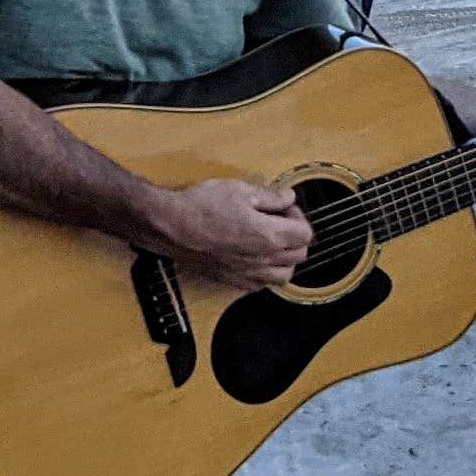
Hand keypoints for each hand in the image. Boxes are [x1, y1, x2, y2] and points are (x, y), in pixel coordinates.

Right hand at [146, 176, 315, 286]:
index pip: (305, 233)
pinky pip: (261, 285)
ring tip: (270, 242)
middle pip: (299, 255)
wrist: (170, 227)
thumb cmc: (200, 207)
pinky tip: (253, 258)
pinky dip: (265, 274)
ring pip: (284, 275)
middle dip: (294, 236)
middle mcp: (262, 259)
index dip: (298, 215)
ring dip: (284, 259)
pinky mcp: (232, 280)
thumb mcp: (239, 189)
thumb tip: (287, 197)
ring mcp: (248, 273)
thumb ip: (270, 196)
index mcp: (269, 235)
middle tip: (278, 221)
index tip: (283, 207)